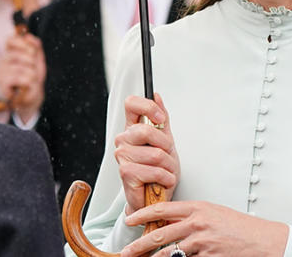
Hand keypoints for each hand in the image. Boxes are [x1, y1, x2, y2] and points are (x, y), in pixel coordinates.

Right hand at [0, 34, 45, 121]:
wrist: (30, 99)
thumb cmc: (31, 79)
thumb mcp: (37, 60)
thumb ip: (35, 46)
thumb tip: (28, 36)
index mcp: (9, 53)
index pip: (11, 40)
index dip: (23, 44)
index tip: (31, 53)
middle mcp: (2, 61)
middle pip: (23, 54)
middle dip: (33, 64)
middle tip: (31, 72)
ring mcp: (1, 72)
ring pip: (25, 68)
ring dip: (33, 76)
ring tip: (28, 81)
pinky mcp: (3, 84)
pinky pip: (22, 78)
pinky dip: (29, 84)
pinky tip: (24, 87)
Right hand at [116, 93, 178, 214]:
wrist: (156, 196)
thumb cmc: (159, 170)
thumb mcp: (165, 141)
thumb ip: (161, 118)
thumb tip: (156, 96)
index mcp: (132, 128)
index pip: (132, 104)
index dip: (148, 107)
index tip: (160, 119)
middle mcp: (123, 140)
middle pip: (147, 130)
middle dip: (166, 147)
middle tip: (167, 157)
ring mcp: (122, 156)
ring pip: (155, 154)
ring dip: (168, 166)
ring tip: (164, 172)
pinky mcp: (126, 173)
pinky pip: (154, 170)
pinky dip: (165, 178)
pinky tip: (161, 182)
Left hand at [122, 200, 288, 256]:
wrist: (263, 240)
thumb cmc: (240, 227)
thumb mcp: (213, 213)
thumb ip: (191, 216)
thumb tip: (170, 222)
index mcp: (197, 208)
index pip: (162, 209)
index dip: (142, 214)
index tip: (129, 219)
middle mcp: (197, 224)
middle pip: (159, 234)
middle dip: (139, 245)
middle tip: (127, 251)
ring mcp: (201, 242)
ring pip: (169, 253)